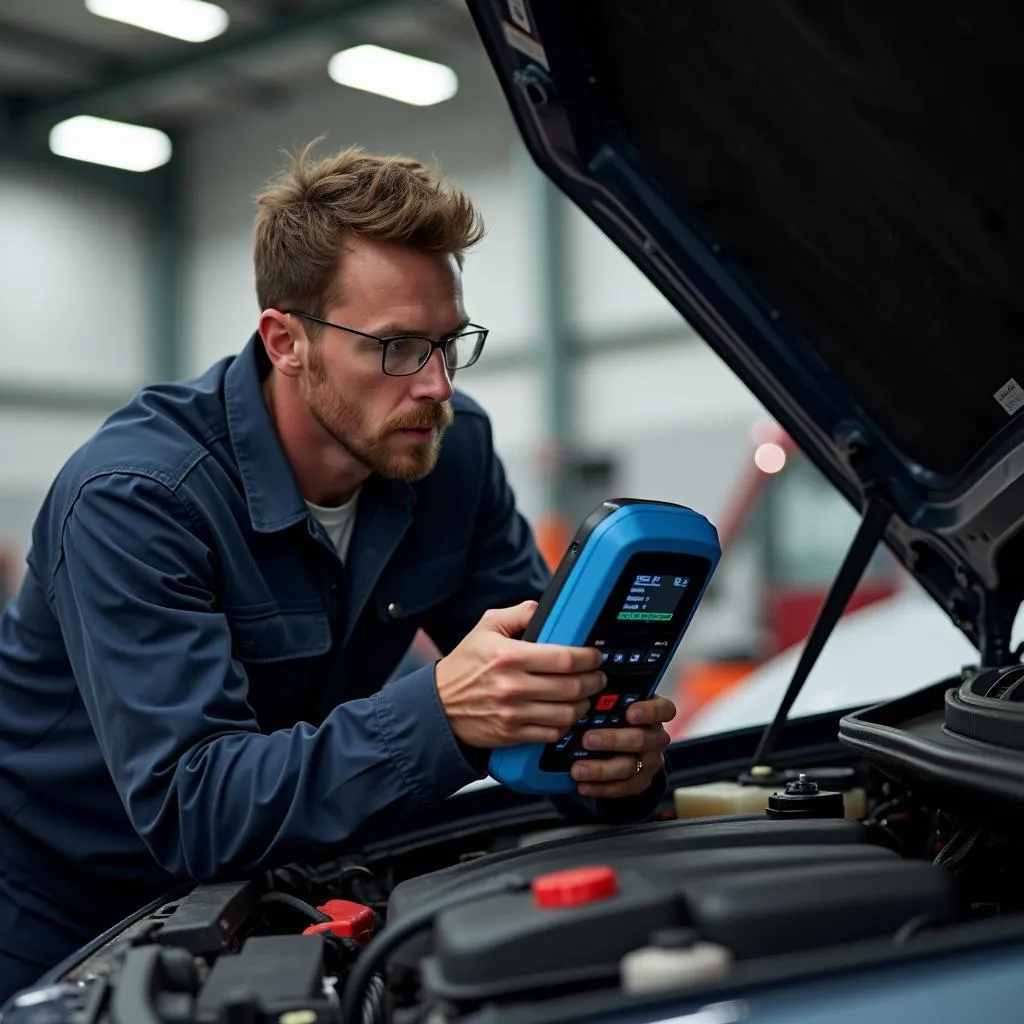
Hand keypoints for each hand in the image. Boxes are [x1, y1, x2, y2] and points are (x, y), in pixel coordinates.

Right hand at [436, 600, 605, 747]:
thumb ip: (518, 614)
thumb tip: (543, 609)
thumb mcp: (485, 628)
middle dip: (593, 681)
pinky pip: (552, 733)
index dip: (588, 658)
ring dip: (583, 704)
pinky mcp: (512, 734)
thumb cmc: (463, 666)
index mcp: (509, 656)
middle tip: (598, 676)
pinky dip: (565, 725)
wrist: (438, 705)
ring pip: (567, 713)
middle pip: (572, 687)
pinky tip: (566, 714)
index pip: (564, 658)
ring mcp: (513, 713)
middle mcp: (513, 686)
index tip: (595, 656)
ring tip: (585, 695)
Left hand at [570, 695, 674, 798]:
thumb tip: (585, 692)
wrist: (624, 745)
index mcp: (655, 712)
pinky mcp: (641, 782)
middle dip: (612, 740)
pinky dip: (601, 788)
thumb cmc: (616, 715)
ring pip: (629, 767)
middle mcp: (656, 737)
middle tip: (587, 739)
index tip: (630, 712)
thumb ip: (608, 698)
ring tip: (577, 769)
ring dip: (601, 769)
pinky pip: (623, 787)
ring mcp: (650, 761)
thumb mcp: (616, 702)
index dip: (650, 711)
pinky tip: (582, 785)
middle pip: (641, 739)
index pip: (664, 709)